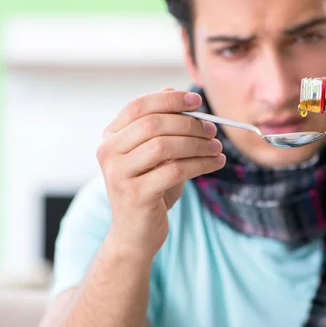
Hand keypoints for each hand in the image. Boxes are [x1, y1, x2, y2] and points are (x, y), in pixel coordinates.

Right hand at [97, 88, 225, 257]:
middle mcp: (109, 153)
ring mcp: (119, 174)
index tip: (197, 101)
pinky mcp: (136, 195)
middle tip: (212, 129)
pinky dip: (201, 164)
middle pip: (153, 124)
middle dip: (189, 124)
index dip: (169, 100)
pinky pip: (175, 170)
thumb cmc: (148, 190)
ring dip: (197, 144)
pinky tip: (215, 163)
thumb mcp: (153, 155)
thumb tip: (174, 91)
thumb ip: (160, 125)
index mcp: (111, 138)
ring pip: (165, 146)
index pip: (138, 106)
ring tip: (216, 147)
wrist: (135, 234)